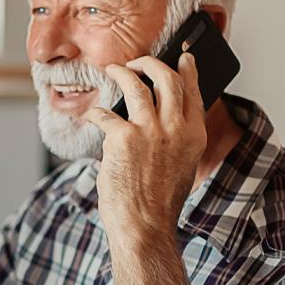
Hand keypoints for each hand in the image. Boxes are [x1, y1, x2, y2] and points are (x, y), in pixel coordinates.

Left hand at [83, 54, 204, 284]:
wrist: (144, 227)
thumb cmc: (158, 202)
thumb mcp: (180, 166)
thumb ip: (175, 139)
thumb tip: (157, 114)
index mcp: (194, 136)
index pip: (194, 92)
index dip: (187, 70)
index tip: (183, 57)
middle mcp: (176, 128)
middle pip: (166, 79)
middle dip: (151, 64)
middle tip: (139, 62)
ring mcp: (150, 130)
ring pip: (136, 85)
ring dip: (122, 73)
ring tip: (113, 70)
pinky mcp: (124, 137)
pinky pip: (105, 114)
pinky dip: (94, 113)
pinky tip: (89, 114)